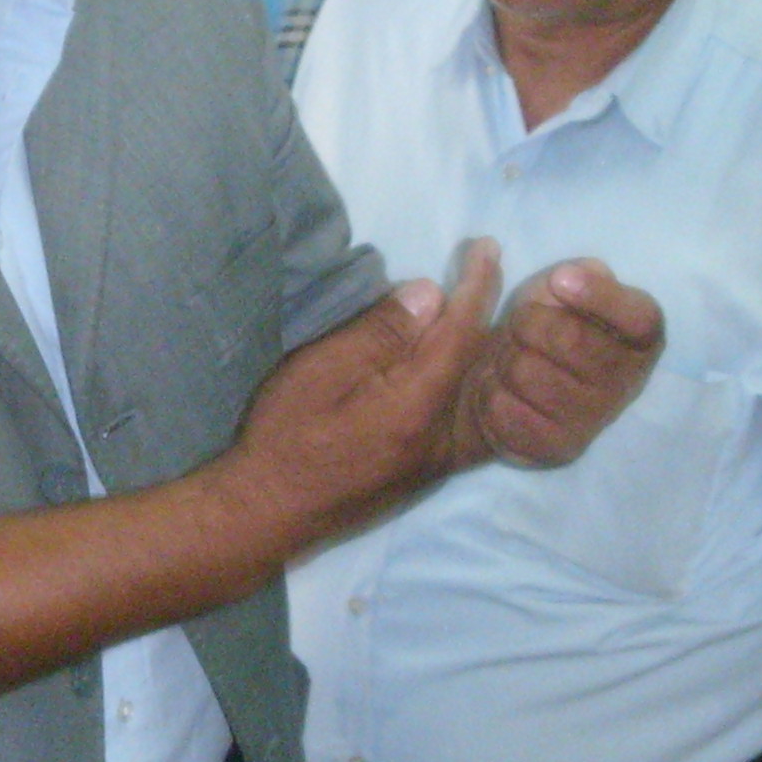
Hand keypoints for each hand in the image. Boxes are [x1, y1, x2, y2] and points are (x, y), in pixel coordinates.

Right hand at [219, 243, 501, 554]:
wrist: (268, 513)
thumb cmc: (283, 437)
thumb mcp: (318, 373)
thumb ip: (378, 334)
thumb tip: (431, 294)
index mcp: (415, 407)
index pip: (461, 333)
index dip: (477, 286)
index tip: (488, 248)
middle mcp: (442, 438)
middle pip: (485, 365)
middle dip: (492, 312)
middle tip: (493, 269)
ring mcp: (440, 460)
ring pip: (487, 396)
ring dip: (493, 349)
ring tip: (491, 309)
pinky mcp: (430, 472)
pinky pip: (476, 423)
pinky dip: (482, 386)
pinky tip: (475, 367)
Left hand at [459, 258, 662, 467]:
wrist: (520, 383)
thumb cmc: (549, 323)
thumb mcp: (566, 287)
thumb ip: (577, 275)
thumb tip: (577, 276)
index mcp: (642, 337)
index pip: (637, 317)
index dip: (596, 295)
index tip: (559, 279)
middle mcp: (628, 382)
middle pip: (570, 340)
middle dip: (528, 321)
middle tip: (520, 323)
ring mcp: (595, 421)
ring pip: (528, 373)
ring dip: (506, 357)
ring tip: (510, 356)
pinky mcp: (558, 449)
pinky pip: (506, 409)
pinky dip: (491, 391)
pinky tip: (501, 387)